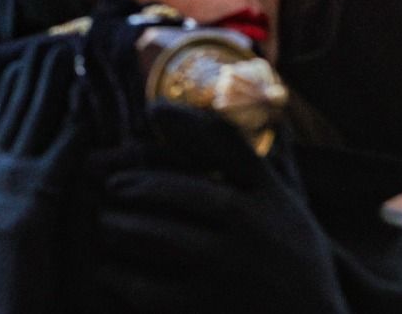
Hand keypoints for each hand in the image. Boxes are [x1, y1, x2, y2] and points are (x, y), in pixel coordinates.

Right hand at [0, 42, 87, 311]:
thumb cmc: (6, 278)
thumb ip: (9, 199)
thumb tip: (23, 182)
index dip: (9, 89)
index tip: (20, 62)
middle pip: (13, 110)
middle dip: (31, 74)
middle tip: (49, 43)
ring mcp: (13, 181)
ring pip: (34, 118)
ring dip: (50, 82)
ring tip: (65, 54)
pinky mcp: (39, 196)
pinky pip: (59, 151)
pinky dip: (71, 123)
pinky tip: (83, 101)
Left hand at [87, 105, 347, 312]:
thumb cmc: (298, 267)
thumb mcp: (292, 208)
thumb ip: (267, 162)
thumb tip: (256, 107)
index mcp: (270, 198)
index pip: (225, 144)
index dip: (185, 121)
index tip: (151, 113)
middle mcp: (251, 228)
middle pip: (172, 191)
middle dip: (128, 188)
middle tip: (106, 189)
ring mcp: (230, 271)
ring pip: (152, 236)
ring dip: (117, 228)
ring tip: (103, 227)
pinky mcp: (207, 309)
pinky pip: (145, 288)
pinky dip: (118, 276)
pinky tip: (109, 271)